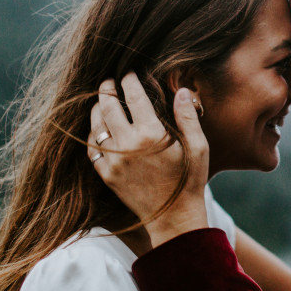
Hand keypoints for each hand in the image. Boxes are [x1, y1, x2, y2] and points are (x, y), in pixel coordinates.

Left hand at [88, 73, 208, 249]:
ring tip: (101, 101)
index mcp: (152, 134)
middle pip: (108, 106)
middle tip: (109, 81)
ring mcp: (114, 161)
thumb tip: (182, 89)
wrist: (173, 217)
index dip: (129, 80)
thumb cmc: (190, 181)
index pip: (134, 96)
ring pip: (95, 125)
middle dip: (107, 89)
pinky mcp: (106, 175)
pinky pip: (91, 148)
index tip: (129, 73)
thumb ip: (188, 116)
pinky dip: (92, 134)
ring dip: (97, 109)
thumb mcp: (198, 147)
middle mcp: (128, 145)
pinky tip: (98, 128)